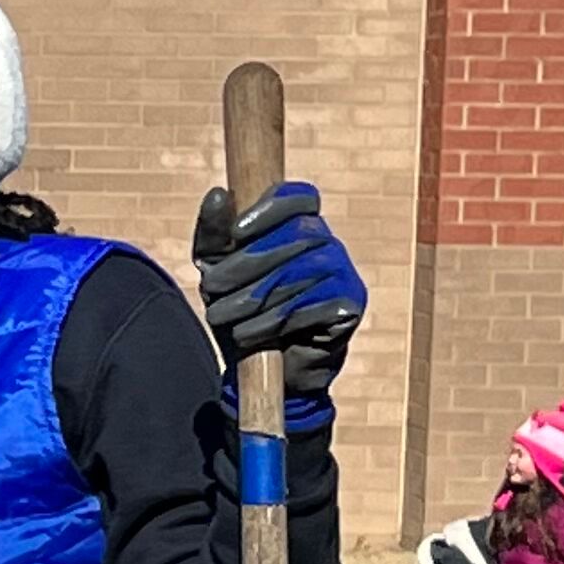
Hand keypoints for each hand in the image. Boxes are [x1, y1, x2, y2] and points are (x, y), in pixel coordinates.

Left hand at [190, 180, 365, 403]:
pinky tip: (253, 335)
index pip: (299, 196)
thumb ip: (215, 235)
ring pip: (301, 271)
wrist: (267, 370)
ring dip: (254, 297)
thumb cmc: (243, 312)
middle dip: (246, 263)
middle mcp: (328, 243)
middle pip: (295, 234)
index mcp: (299, 225)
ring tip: (225, 317)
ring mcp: (344, 273)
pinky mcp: (351, 304)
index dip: (271, 206)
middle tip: (213, 289)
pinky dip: (275, 320)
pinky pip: (313, 304)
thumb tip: (220, 193)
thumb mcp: (217, 272)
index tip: (237, 232)